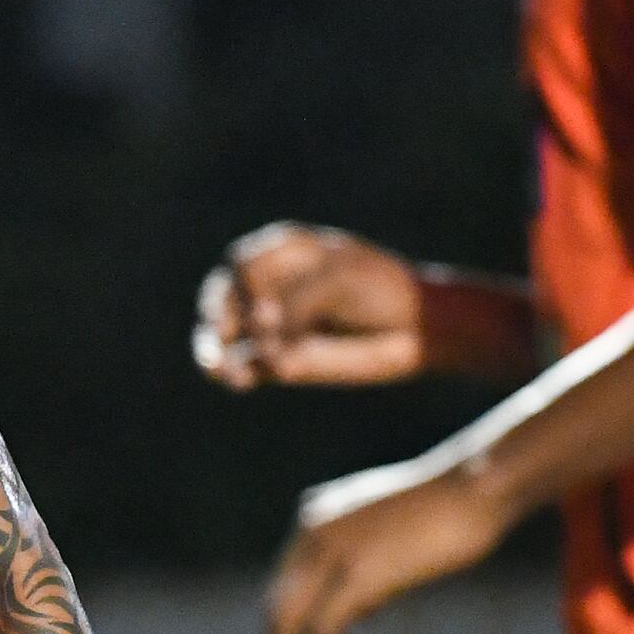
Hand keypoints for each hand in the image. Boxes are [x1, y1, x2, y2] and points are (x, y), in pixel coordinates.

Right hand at [194, 224, 428, 390]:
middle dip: (222, 321)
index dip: (244, 292)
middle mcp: (270, 285)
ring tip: (228, 372)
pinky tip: (242, 381)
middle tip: (234, 340)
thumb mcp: (340, 281)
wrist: (417, 329)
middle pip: (222, 299)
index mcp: (283, 253)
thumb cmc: (382, 290)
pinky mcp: (277, 359)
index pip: (241, 267)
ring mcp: (271, 323)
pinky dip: (234, 372)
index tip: (267, 315)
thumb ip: (298, 303)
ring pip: (222, 334)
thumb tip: (261, 341)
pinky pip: (241, 364)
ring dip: (216, 351)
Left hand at [265, 457, 510, 633]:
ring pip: (290, 620)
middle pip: (279, 603)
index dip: (282, 626)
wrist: (474, 487)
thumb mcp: (390, 538)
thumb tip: (359, 617)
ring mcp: (333, 553)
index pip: (283, 582)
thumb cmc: (445, 511)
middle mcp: (313, 533)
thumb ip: (366, 574)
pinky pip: (323, 629)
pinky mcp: (358, 576)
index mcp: (315, 518)